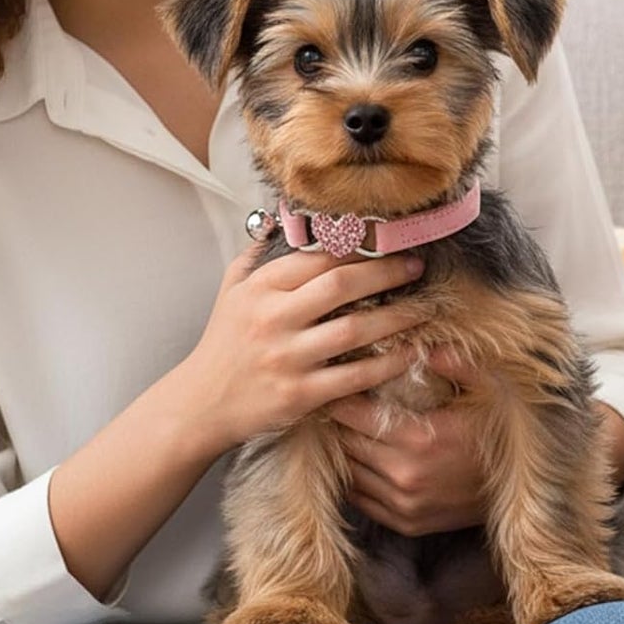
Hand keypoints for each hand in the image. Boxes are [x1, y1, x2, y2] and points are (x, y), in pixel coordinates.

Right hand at [177, 244, 424, 455]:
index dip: (360, 247)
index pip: (319, 256)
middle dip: (387, 272)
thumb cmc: (223, 343)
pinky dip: (387, 365)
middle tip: (417, 267)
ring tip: (425, 309)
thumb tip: (285, 219)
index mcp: (261, 288)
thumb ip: (260, 254)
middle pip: (342, 285)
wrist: (199, 404)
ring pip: (354, 330)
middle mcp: (273, 318)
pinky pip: (354, 377)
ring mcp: (286, 357)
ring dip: (397, 318)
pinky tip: (410, 354)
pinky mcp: (298, 395)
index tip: (390, 243)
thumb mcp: (231, 290)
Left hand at [328, 347, 488, 535]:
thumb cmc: (504, 434)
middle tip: (336, 402)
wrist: (522, 491)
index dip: (341, 397)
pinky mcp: (406, 523)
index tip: (338, 383)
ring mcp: (403, 505)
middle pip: (347, 444)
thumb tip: (428, 347)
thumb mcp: (492, 391)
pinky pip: (362, 500)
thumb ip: (460, 365)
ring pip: (350, 473)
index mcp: (419, 440)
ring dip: (346, 451)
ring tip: (346, 429)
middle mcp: (404, 476)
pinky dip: (356, 479)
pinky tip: (362, 459)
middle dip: (339, 422)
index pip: (355, 416)